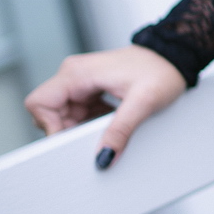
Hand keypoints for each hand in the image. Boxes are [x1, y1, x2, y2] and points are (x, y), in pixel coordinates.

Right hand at [25, 46, 187, 166]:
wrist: (175, 56)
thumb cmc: (162, 70)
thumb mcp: (144, 103)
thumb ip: (121, 130)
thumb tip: (103, 157)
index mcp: (77, 73)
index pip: (39, 103)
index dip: (50, 127)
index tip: (71, 142)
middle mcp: (74, 75)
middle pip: (50, 114)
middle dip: (68, 131)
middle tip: (95, 140)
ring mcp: (81, 82)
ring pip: (63, 116)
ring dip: (80, 129)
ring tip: (108, 129)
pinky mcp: (90, 89)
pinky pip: (78, 114)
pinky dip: (89, 124)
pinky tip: (110, 125)